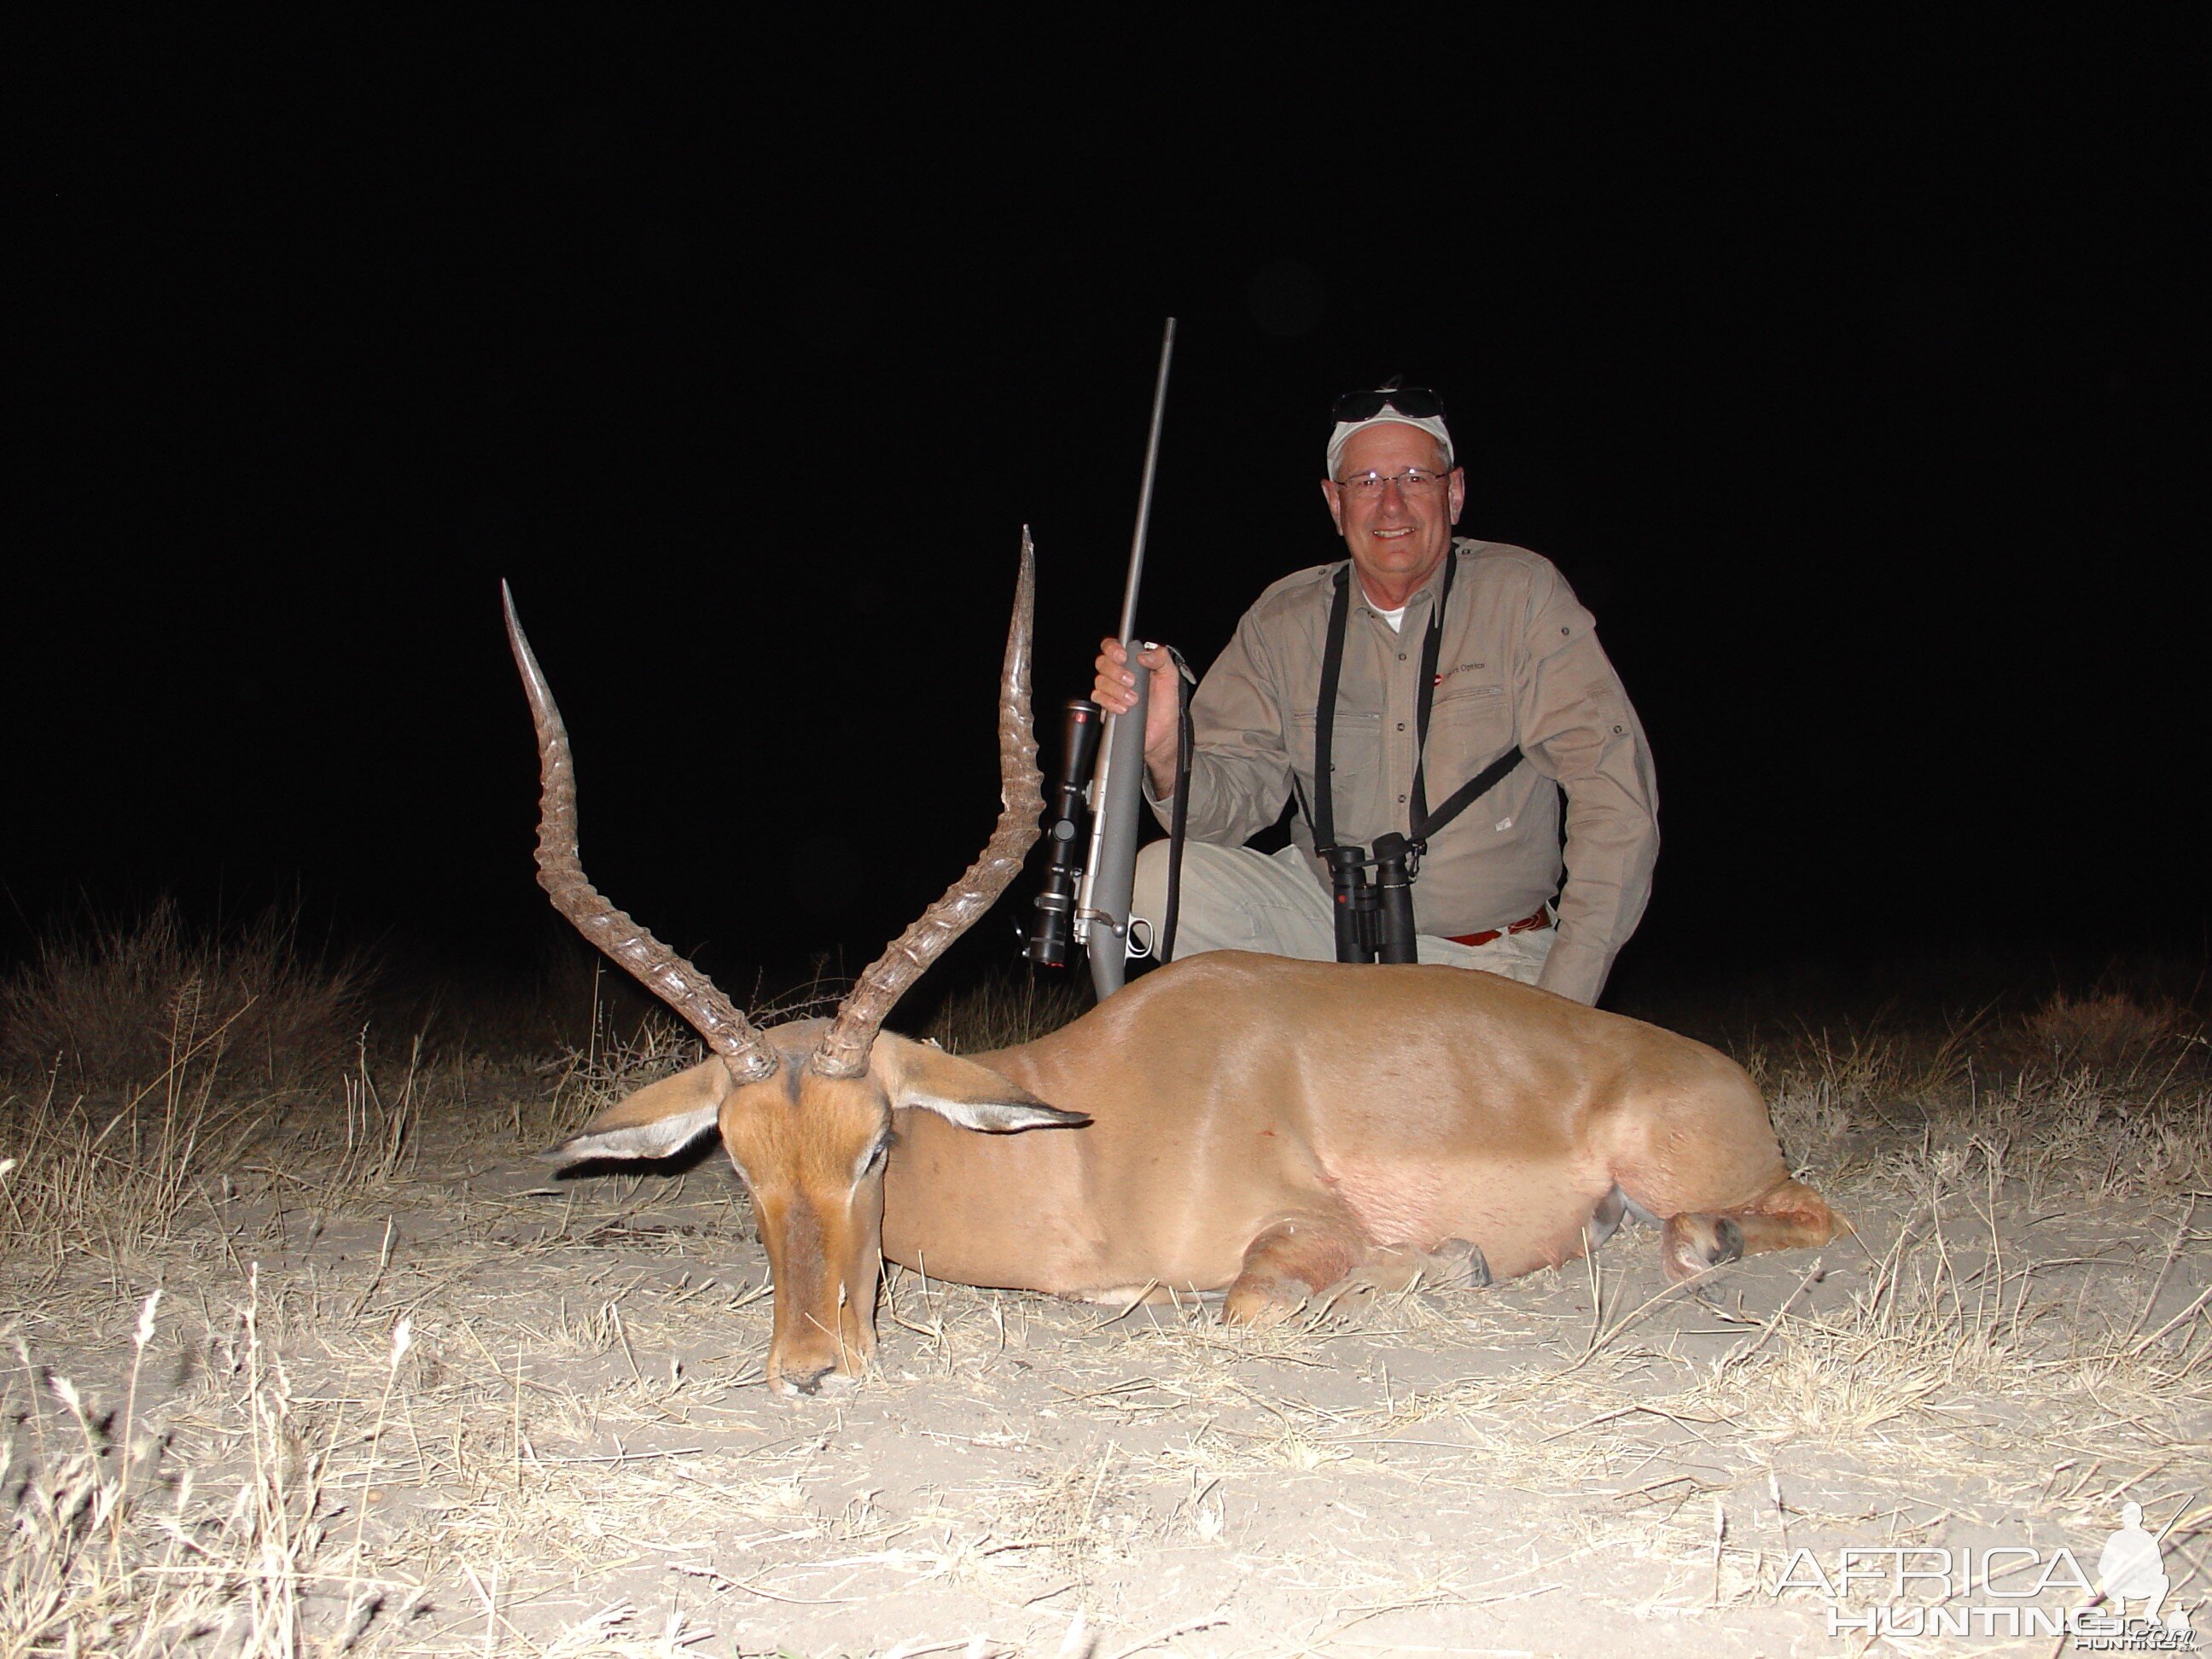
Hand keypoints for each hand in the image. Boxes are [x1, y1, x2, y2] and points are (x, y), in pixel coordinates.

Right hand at [1093, 637, 1180, 792]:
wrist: (1162, 732)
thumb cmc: (1165, 703)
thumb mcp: (1170, 676)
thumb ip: (1161, 658)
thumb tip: (1144, 655)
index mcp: (1132, 662)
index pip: (1112, 647)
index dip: (1113, 648)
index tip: (1123, 657)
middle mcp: (1118, 674)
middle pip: (1102, 663)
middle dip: (1116, 672)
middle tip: (1132, 681)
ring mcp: (1111, 690)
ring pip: (1100, 681)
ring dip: (1116, 690)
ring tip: (1133, 700)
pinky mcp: (1106, 706)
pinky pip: (1098, 699)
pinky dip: (1111, 703)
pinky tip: (1124, 708)